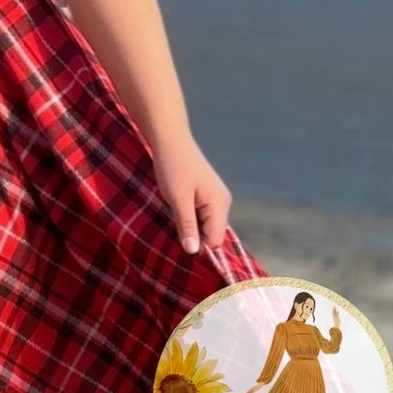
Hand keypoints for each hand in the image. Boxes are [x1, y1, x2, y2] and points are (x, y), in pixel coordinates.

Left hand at [151, 132, 231, 255]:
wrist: (171, 141)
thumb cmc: (173, 167)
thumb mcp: (178, 199)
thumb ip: (187, 226)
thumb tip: (193, 252)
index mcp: (219, 205)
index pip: (215, 240)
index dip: (198, 248)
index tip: (178, 247)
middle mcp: (222, 203)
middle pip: (211, 235)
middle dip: (194, 238)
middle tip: (172, 229)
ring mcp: (215, 199)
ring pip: (205, 226)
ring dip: (189, 228)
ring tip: (173, 216)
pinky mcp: (207, 196)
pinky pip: (201, 217)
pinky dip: (188, 219)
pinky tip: (176, 211)